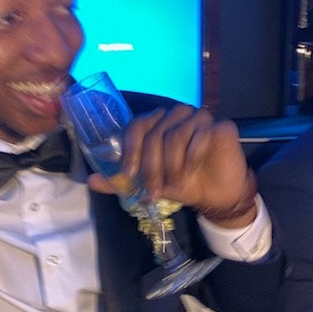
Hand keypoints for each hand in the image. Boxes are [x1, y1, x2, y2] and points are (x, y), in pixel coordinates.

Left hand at [87, 104, 256, 227]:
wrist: (216, 195)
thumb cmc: (182, 184)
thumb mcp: (148, 186)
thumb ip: (121, 182)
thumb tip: (91, 181)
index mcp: (158, 124)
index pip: (136, 125)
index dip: (130, 150)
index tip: (128, 175)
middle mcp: (177, 116)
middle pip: (154, 134)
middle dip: (151, 168)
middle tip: (154, 191)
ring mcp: (200, 118)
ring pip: (175, 135)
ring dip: (172, 165)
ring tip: (175, 183)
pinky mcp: (221, 126)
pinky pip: (201, 136)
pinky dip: (193, 156)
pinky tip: (193, 169)